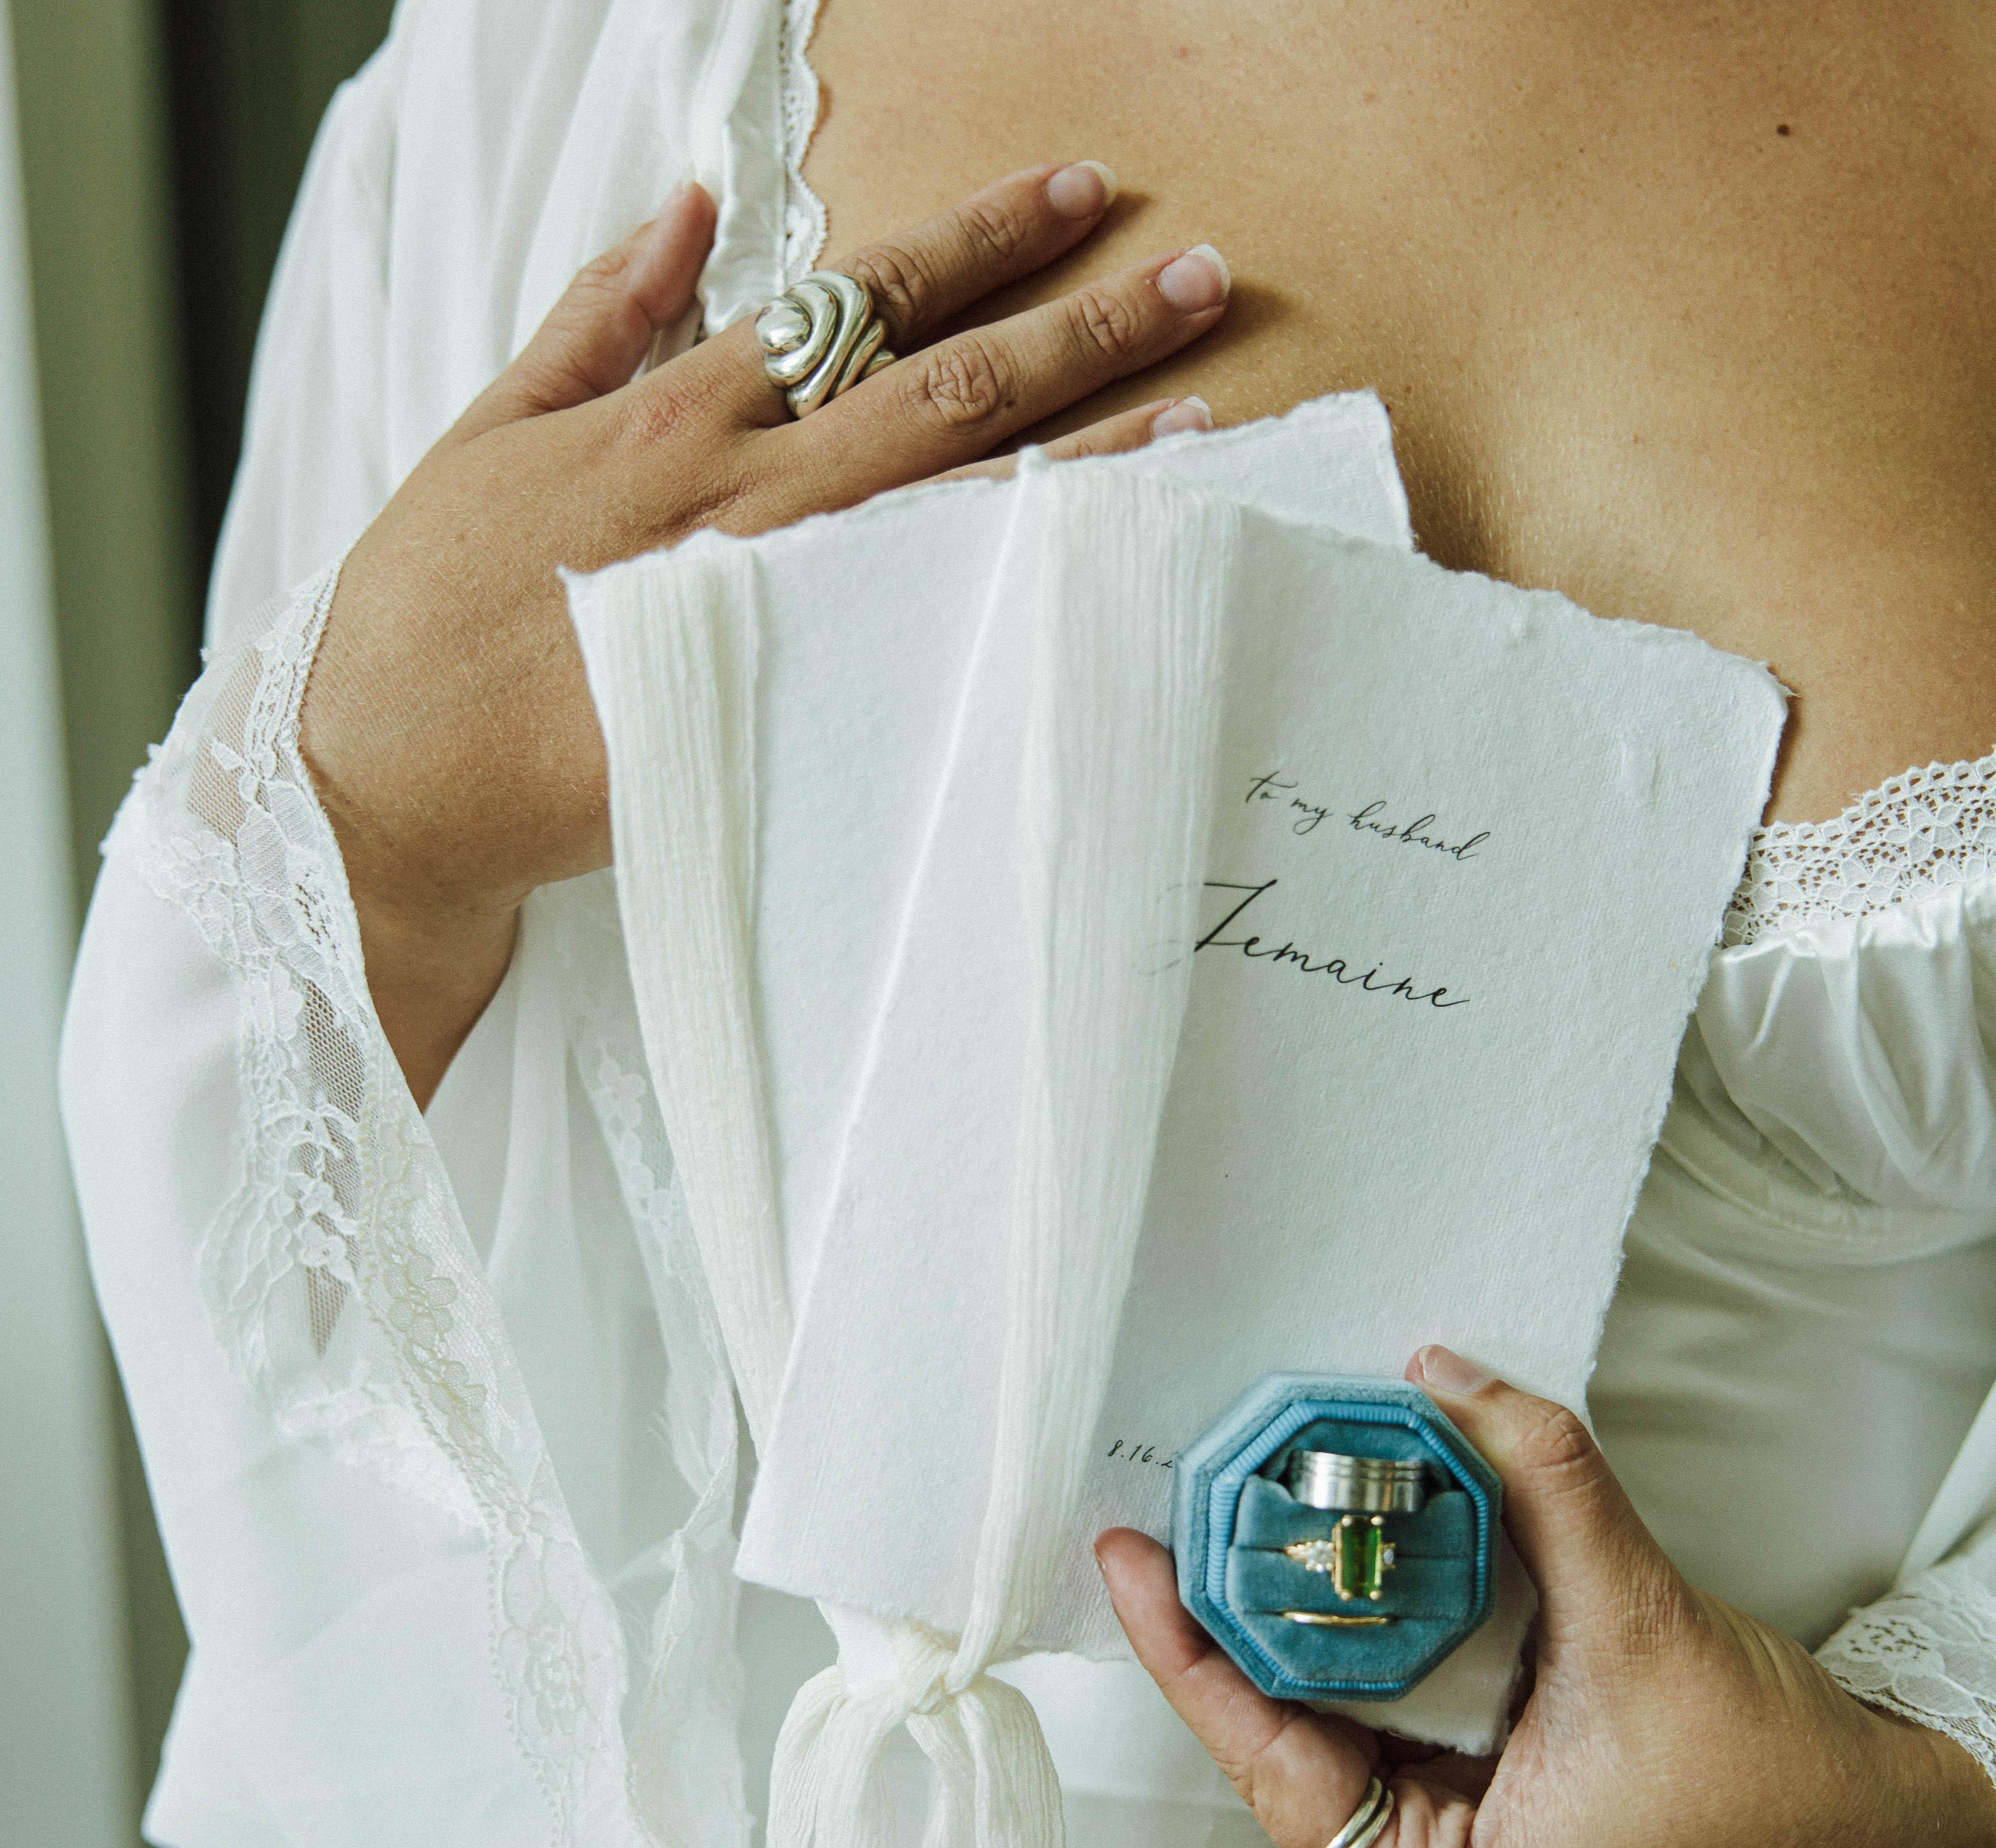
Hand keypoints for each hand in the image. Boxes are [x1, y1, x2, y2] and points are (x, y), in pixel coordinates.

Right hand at [298, 163, 1228, 1102]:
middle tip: (1201, 278)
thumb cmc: (430, 607)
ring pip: (960, 508)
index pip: (859, 296)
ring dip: (1090, 453)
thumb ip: (597, 316)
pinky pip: (930, 638)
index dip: (978, 237)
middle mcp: (743, 494)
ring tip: (1205, 408)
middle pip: (948, 387)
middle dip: (1082, 325)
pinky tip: (1104, 574)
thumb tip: (681, 205)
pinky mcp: (783, 706)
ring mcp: (773, 604)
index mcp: (673, 415)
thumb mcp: (490, 429)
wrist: (385, 782)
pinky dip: (1021, 597)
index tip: (1074, 195)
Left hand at [1097, 1345, 1995, 1845]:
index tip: (1128, 1556)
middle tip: (1185, 1496)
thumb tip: (1458, 1381)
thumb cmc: (1774, 1788)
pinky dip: (1368, 1602)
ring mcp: (1454, 1805)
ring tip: (1246, 1500)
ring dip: (1294, 1595)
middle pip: (1285, 1717)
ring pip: (1335, 1693)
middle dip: (1232, 1603)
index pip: (1271, 1755)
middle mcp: (1434, 1845)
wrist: (1866, 1817)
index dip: (1184, 1651)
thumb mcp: (1646, 1627)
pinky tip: (1339, 1533)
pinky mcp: (1483, 1758)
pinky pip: (1395, 1677)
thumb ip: (1549, 1490)